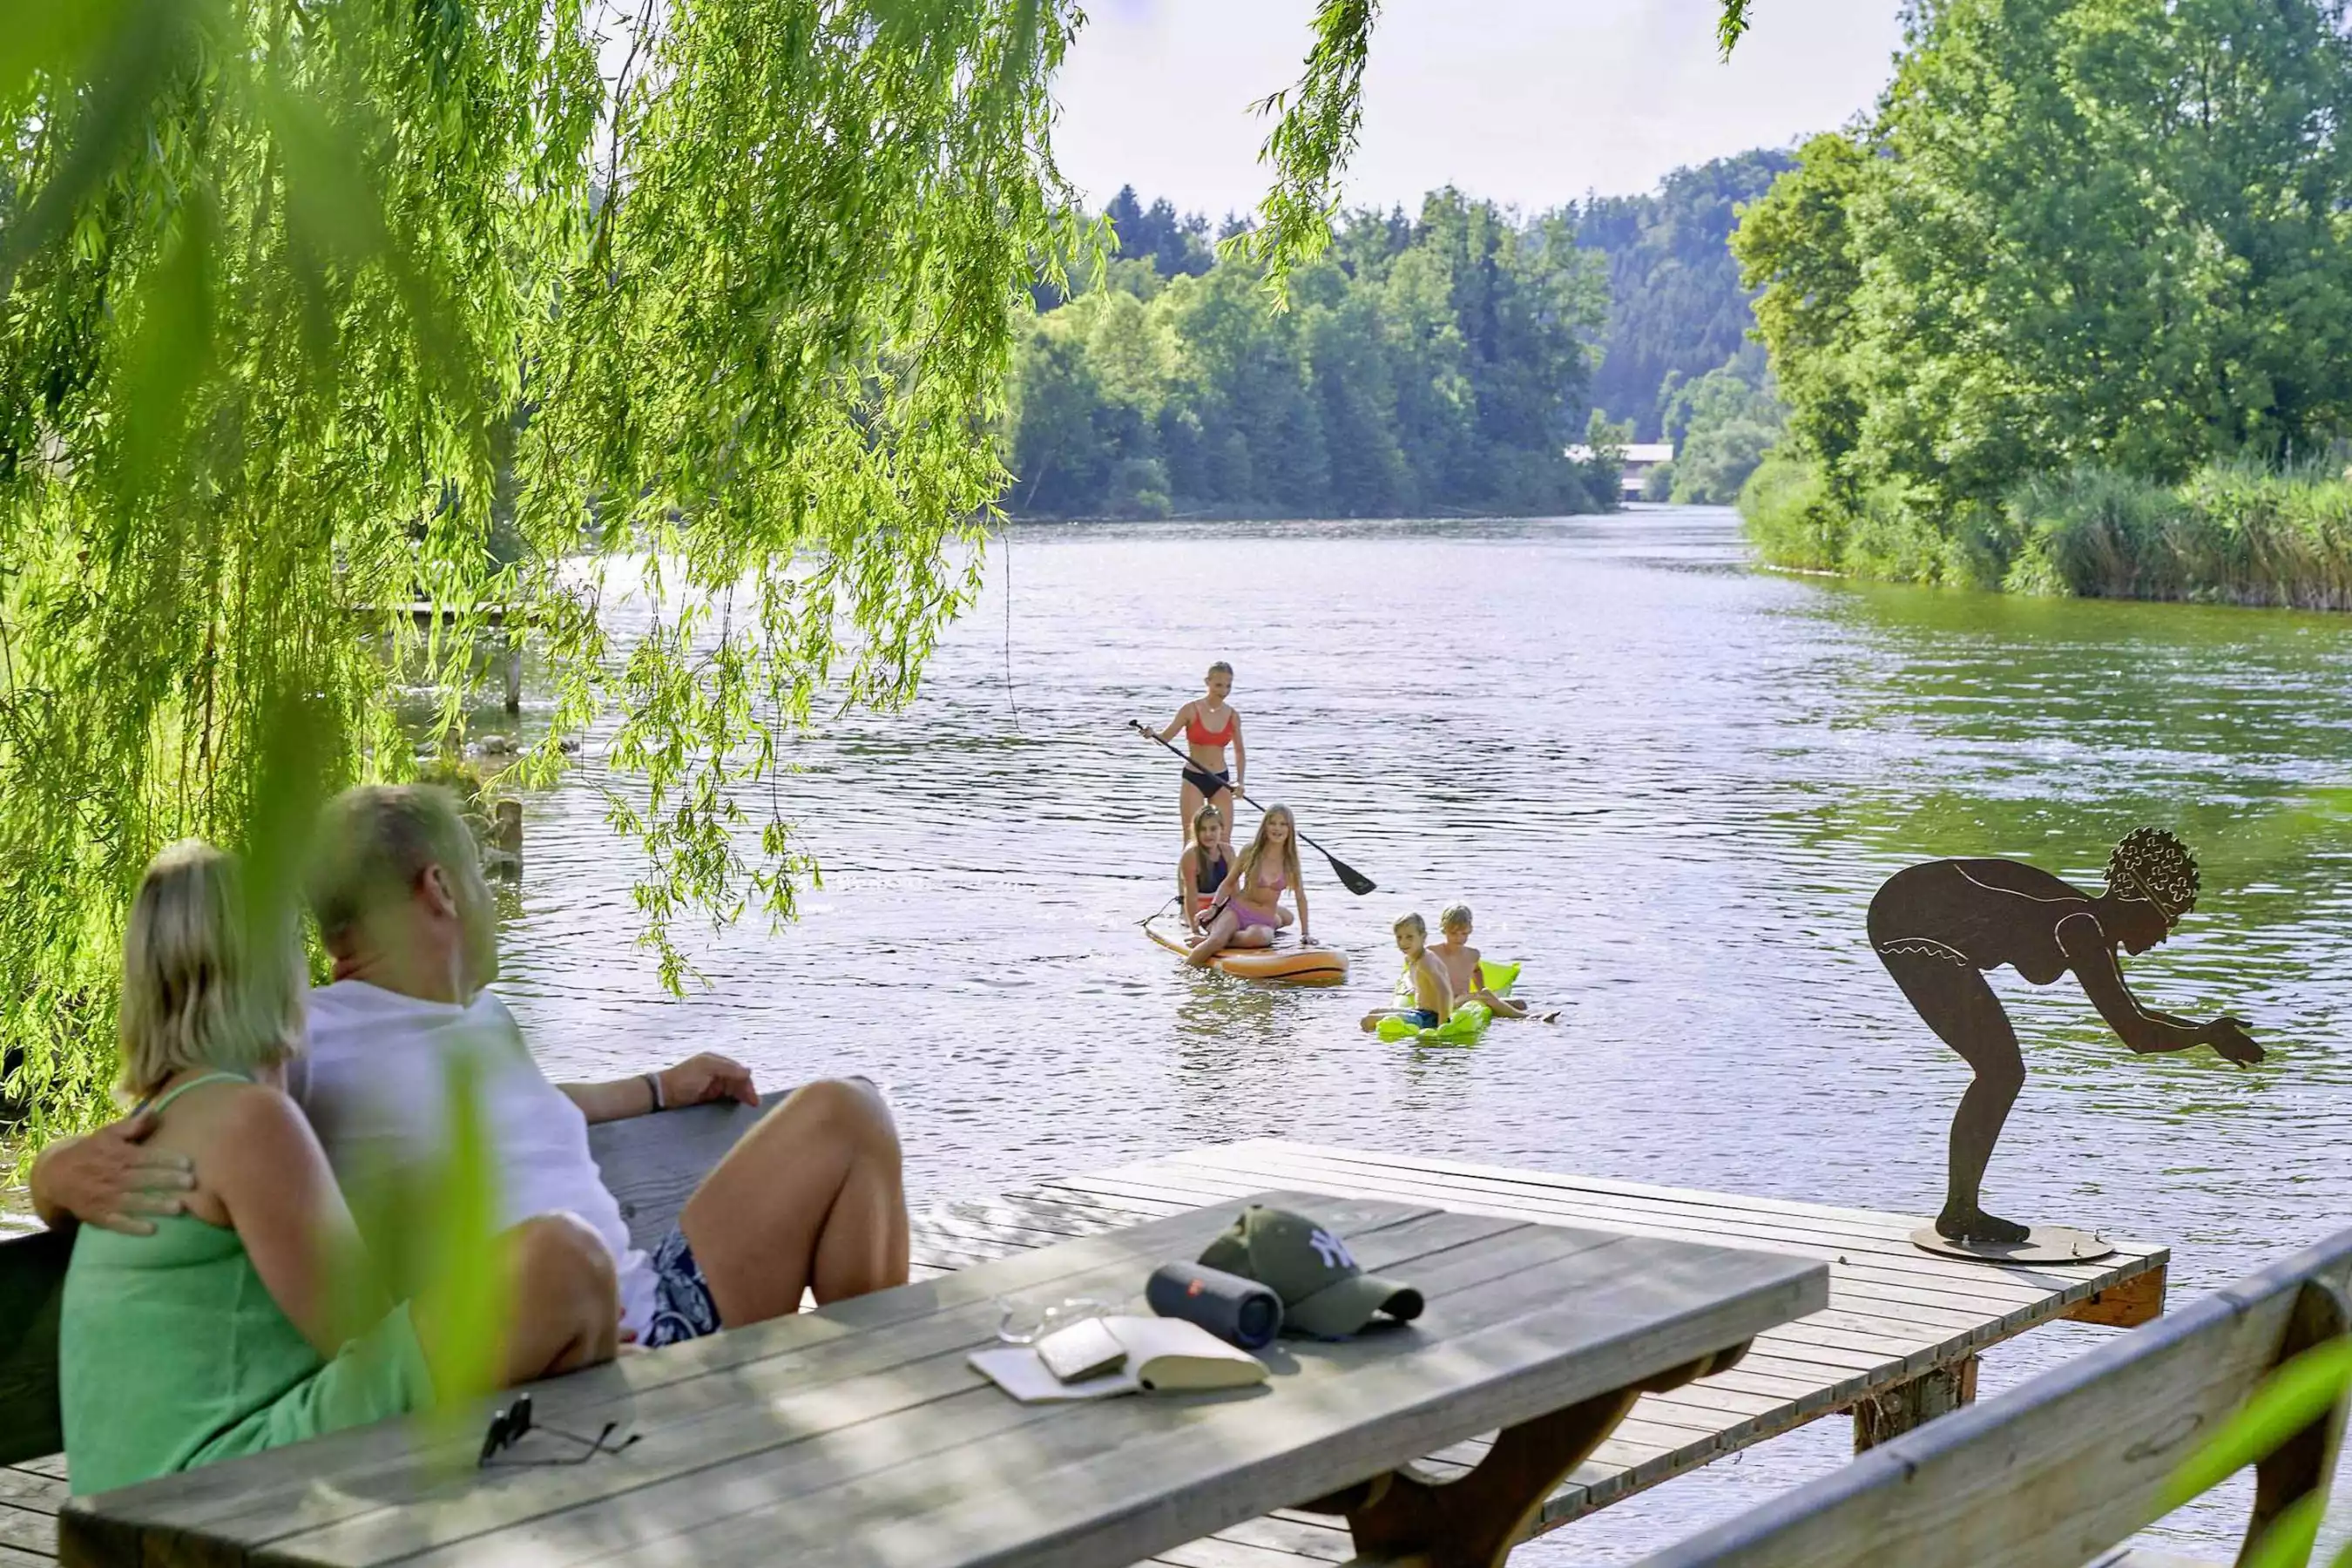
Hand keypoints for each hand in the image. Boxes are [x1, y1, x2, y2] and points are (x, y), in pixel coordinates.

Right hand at [30, 1113, 195, 1234]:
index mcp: (117, 1155)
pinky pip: (116, 1222)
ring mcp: (104, 1198)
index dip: (166, 1159)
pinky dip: (132, 1226)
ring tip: (179, 1207)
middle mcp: (111, 1176)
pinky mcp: (98, 1215)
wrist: (56, 1176)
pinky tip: (152, 1230)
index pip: (145, 1157)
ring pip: (132, 1201)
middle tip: (191, 1183)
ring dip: (155, 1205)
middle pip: (142, 1179)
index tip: (188, 1163)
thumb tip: (154, 1112)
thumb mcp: (108, 1134)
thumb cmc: (91, 1152)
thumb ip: (132, 1125)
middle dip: (166, 1180)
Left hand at [660, 1052, 758, 1107]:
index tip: (753, 1097)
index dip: (747, 1083)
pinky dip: (731, 1101)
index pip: (738, 1071)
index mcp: (716, 1061)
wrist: (662, 1094)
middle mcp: (715, 1071)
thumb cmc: (684, 1078)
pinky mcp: (707, 1096)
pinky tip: (735, 1107)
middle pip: (737, 1081)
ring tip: (747, 1108)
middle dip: (746, 1091)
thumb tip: (749, 1071)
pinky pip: (724, 1097)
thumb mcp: (707, 1068)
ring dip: (740, 1097)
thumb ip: (728, 1069)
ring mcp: (711, 1084)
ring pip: (732, 1090)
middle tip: (753, 1105)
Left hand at [2203, 1017, 2263, 1066]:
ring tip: (2257, 1061)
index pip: (2250, 1042)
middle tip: (2263, 1058)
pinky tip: (2244, 1066)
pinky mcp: (2225, 1054)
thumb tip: (2252, 1024)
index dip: (2256, 1047)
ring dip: (2250, 1059)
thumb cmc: (2216, 1024)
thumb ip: (2241, 1023)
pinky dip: (2239, 1063)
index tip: (2264, 1051)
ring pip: (2243, 1056)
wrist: (2205, 1031)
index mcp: (2238, 1035)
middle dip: (2255, 1054)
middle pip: (2248, 1050)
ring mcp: (2231, 1049)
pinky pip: (2234, 1060)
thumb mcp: (2229, 1021)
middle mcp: (2235, 1043)